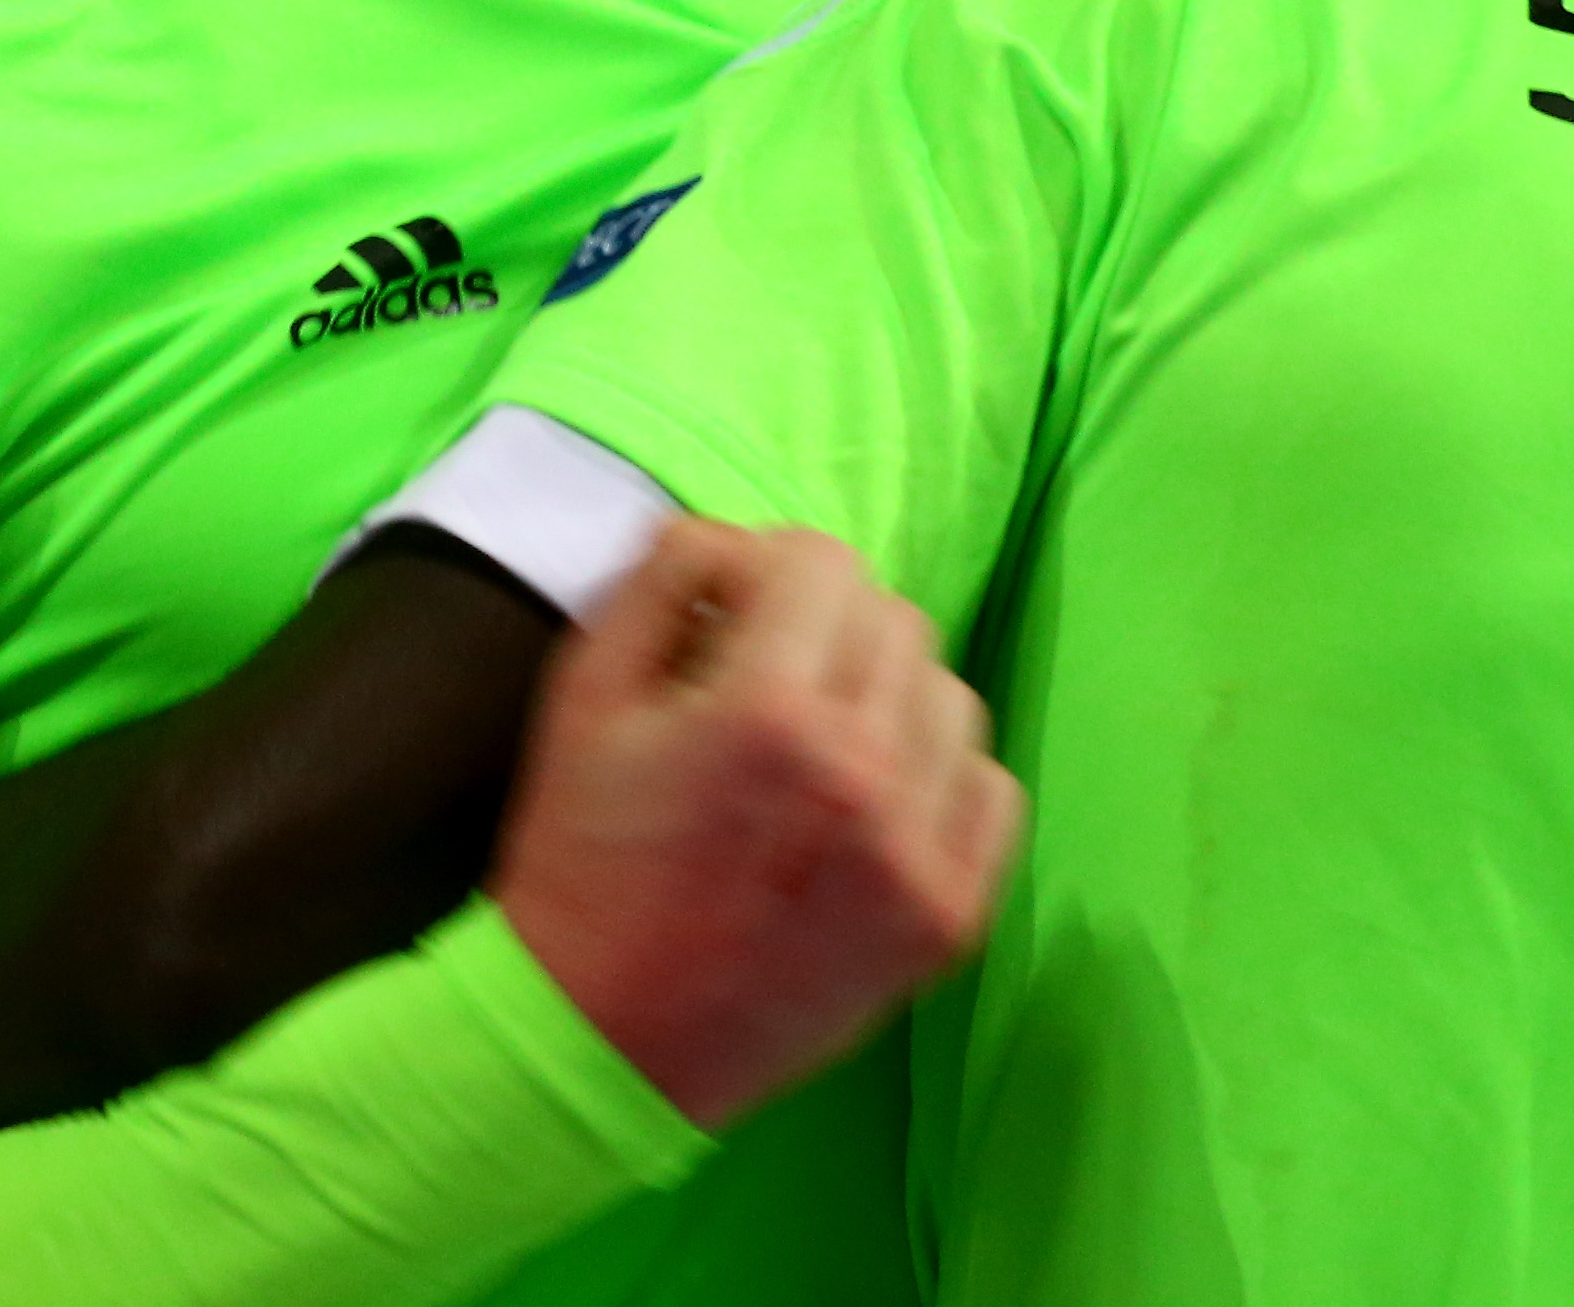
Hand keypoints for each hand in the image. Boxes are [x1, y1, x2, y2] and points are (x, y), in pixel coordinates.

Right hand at [489, 518, 1019, 1130]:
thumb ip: (664, 581)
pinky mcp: (946, 919)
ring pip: (950, 696)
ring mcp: (915, 854)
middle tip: (766, 680)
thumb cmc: (583, 858)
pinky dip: (940, 778)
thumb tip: (737, 539)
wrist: (602, 1034)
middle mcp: (859, 774)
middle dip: (825, 628)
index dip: (767, 571)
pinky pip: (991, 791)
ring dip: (888, 696)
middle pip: (894, 619)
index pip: (823, 560)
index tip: (731, 616)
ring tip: (823, 743)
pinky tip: (873, 802)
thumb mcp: (585, 694)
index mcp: (764, 710)